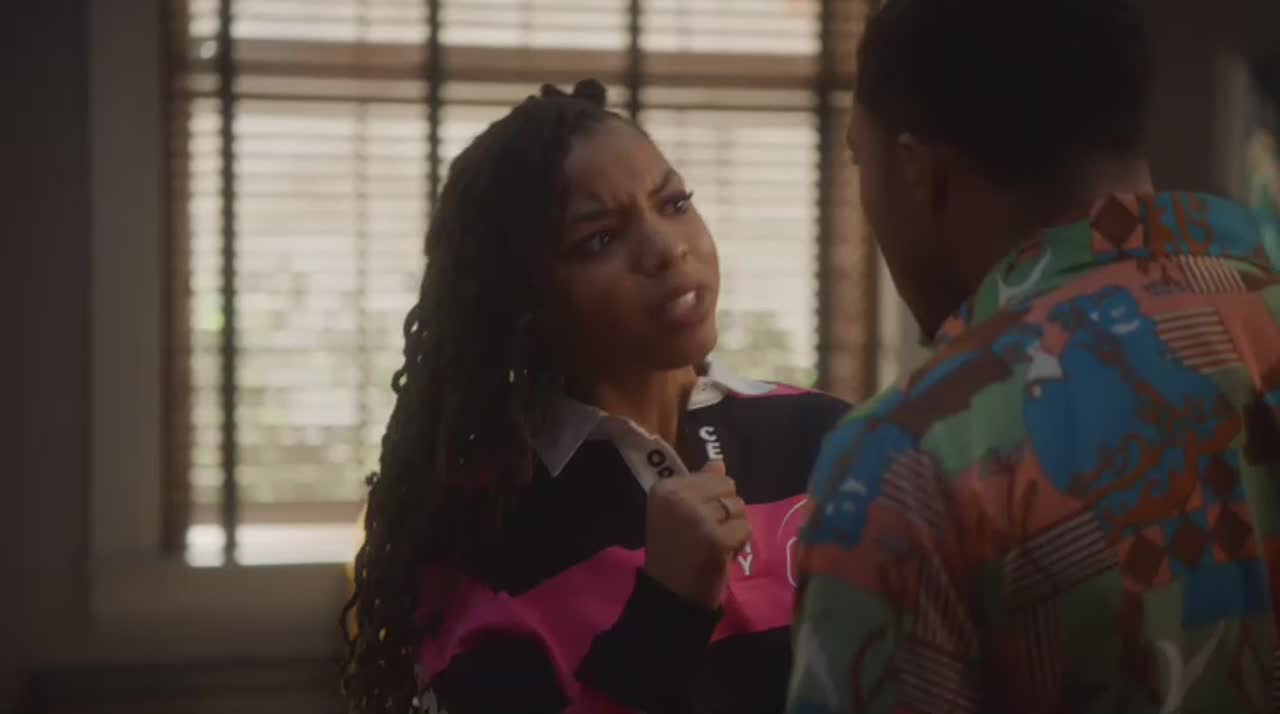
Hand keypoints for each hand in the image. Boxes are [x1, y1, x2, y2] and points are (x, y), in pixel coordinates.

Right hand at [643, 460, 751, 609]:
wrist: (670, 593)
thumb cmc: (674, 552)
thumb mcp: (678, 512)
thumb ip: (699, 485)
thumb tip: (718, 462)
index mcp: (665, 487)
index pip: (711, 476)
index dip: (710, 499)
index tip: (693, 521)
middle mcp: (680, 497)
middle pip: (728, 487)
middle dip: (725, 510)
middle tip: (707, 533)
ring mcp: (699, 517)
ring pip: (739, 506)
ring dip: (733, 527)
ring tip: (714, 544)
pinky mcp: (717, 539)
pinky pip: (745, 528)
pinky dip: (739, 543)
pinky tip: (722, 554)